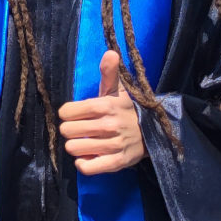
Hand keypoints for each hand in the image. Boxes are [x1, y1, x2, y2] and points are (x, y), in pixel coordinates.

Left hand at [59, 49, 144, 174]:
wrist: (154, 131)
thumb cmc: (128, 109)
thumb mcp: (119, 89)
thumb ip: (109, 72)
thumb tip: (109, 52)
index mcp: (105, 106)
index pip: (66, 112)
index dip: (67, 114)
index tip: (76, 115)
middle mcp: (108, 125)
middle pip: (67, 131)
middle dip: (70, 130)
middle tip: (80, 129)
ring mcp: (113, 145)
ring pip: (74, 148)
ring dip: (76, 146)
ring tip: (86, 142)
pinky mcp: (118, 162)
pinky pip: (88, 167)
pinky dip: (84, 164)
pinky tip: (89, 156)